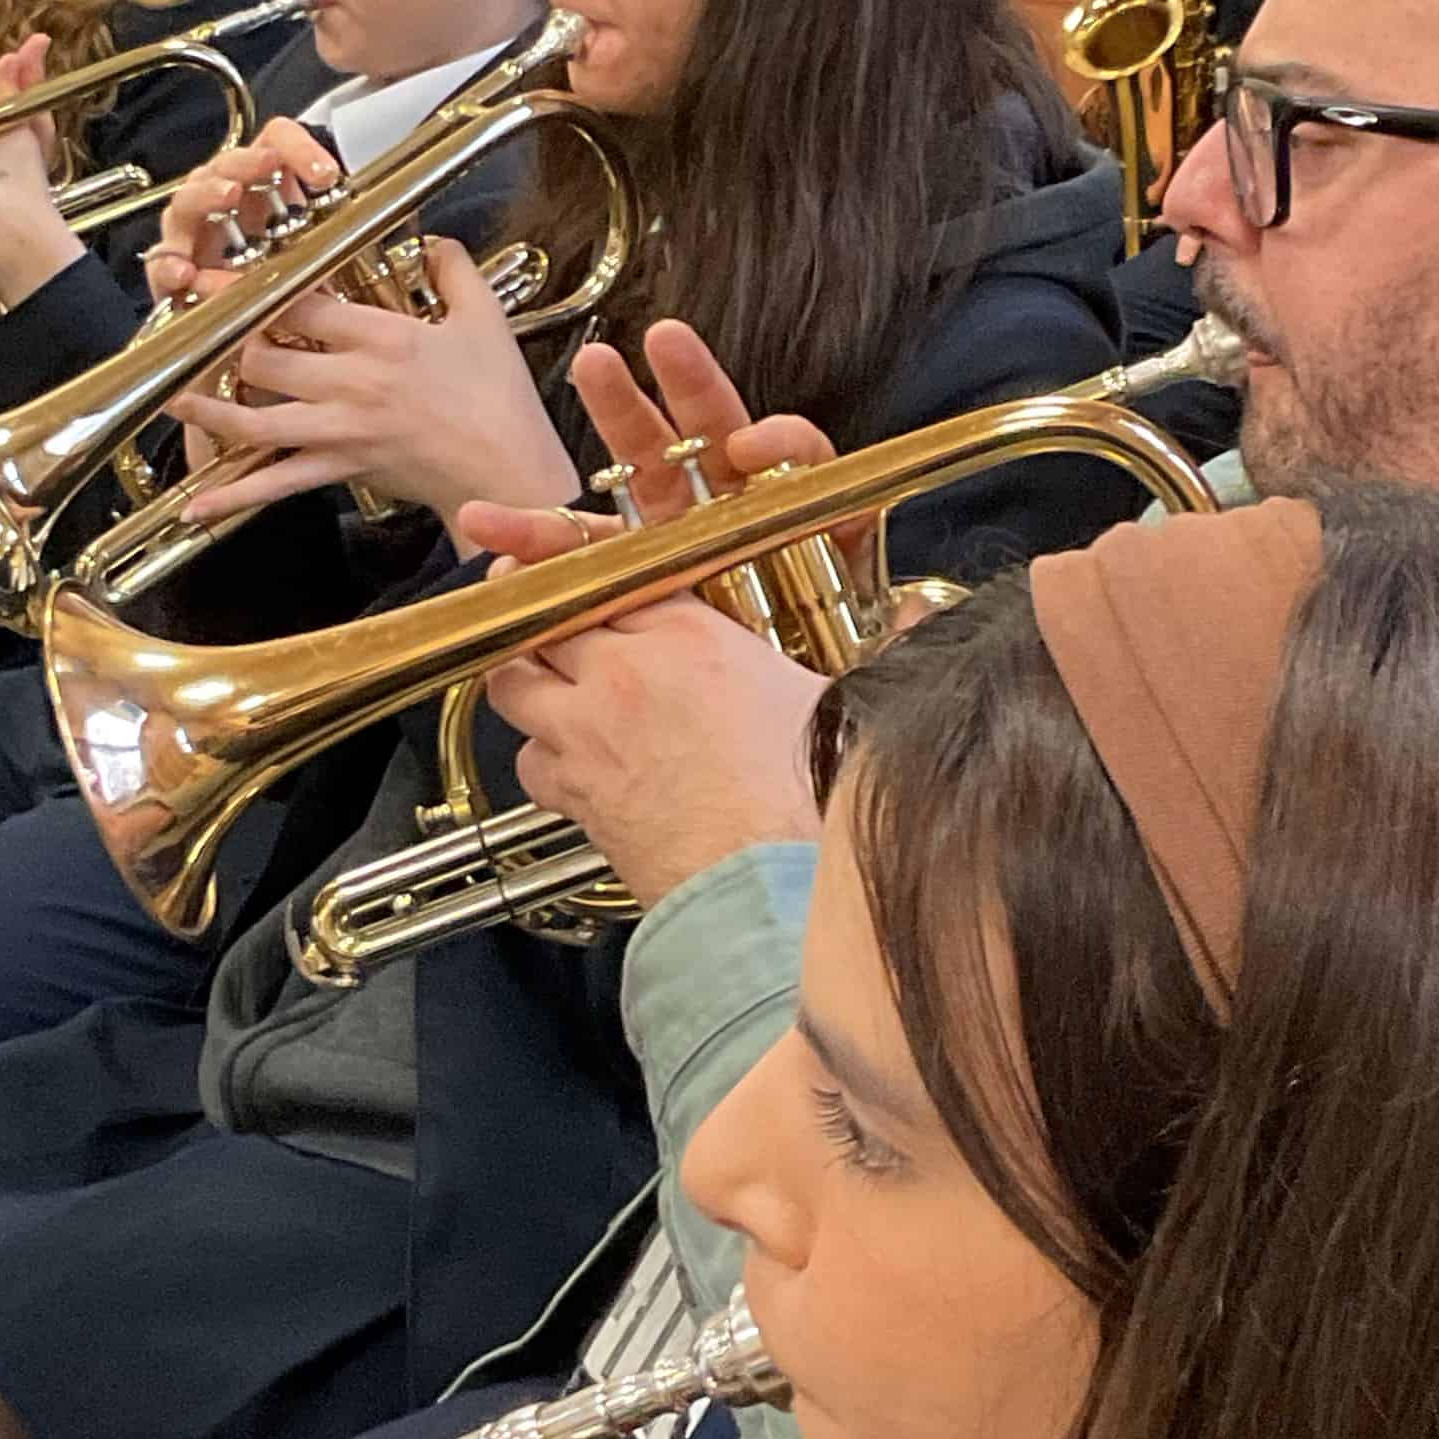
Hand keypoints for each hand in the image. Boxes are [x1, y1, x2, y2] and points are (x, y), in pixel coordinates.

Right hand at [144, 120, 344, 304]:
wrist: (253, 351)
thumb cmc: (285, 298)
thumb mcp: (317, 265)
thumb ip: (331, 239)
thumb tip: (361, 221)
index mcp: (264, 190)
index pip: (275, 144)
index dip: (298, 147)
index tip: (326, 175)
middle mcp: (223, 204)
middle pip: (225, 165)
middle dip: (245, 162)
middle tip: (265, 166)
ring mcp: (192, 237)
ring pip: (186, 202)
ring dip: (206, 195)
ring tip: (227, 196)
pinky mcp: (170, 276)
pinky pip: (161, 262)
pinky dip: (169, 265)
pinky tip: (185, 273)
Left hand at [178, 236, 577, 524]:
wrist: (510, 471)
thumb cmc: (501, 400)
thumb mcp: (486, 320)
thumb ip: (454, 271)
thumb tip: (434, 242)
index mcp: (383, 337)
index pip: (301, 302)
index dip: (253, 288)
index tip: (220, 275)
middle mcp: (353, 381)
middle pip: (263, 355)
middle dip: (222, 343)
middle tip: (190, 330)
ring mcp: (343, 429)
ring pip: (256, 419)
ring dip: (207, 411)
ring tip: (170, 399)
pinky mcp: (344, 467)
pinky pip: (279, 482)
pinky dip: (234, 495)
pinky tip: (196, 505)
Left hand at [462, 324, 840, 905]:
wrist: (767, 892)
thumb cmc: (809, 806)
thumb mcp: (842, 702)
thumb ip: (874, 644)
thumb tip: (923, 608)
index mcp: (690, 636)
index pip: (611, 570)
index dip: (571, 556)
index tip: (545, 547)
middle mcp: (624, 673)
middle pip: (544, 616)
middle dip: (533, 606)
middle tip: (528, 599)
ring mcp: (587, 733)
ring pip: (514, 681)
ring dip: (523, 676)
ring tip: (543, 676)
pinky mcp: (573, 793)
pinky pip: (530, 759)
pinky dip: (540, 755)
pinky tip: (569, 763)